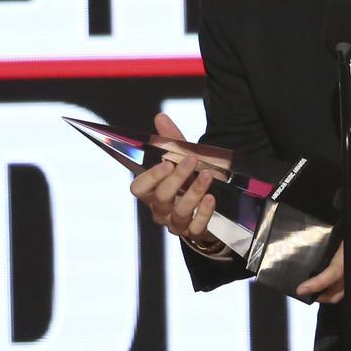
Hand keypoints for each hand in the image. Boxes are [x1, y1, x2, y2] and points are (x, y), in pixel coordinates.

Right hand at [129, 113, 220, 243]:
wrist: (211, 202)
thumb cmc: (190, 179)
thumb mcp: (182, 158)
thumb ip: (172, 140)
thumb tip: (160, 117)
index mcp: (152, 191)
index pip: (139, 188)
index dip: (151, 176)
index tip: (167, 162)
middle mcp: (160, 209)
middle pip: (160, 198)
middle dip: (177, 178)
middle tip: (192, 161)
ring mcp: (176, 223)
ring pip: (179, 212)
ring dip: (194, 192)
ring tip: (207, 176)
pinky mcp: (193, 232)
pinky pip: (196, 227)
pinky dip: (203, 212)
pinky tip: (211, 199)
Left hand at [297, 182, 350, 302]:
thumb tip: (343, 210)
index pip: (337, 270)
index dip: (319, 282)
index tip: (303, 289)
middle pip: (340, 287)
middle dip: (322, 293)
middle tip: (304, 292)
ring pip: (350, 287)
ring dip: (332, 290)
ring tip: (316, 286)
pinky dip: (344, 284)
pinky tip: (337, 277)